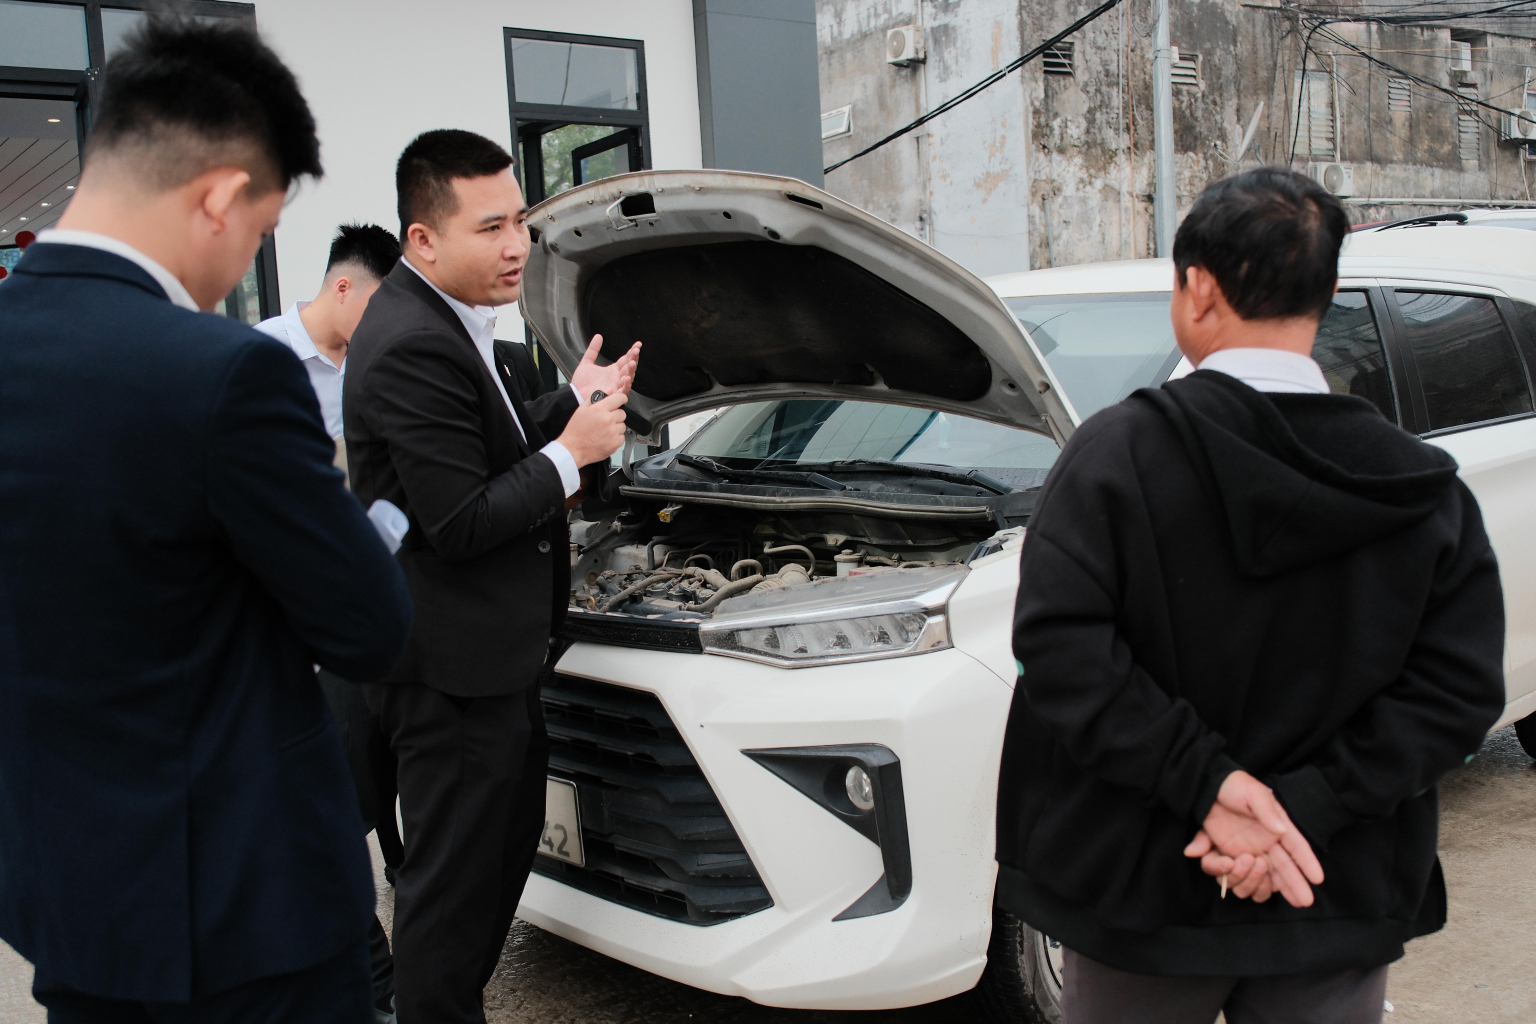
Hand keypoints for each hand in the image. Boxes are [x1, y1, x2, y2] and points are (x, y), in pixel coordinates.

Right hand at [556, 390, 628, 466]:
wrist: (572, 449)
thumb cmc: (575, 430)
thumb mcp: (582, 409)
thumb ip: (596, 398)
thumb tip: (610, 390)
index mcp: (600, 409)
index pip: (620, 398)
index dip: (621, 399)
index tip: (620, 401)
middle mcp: (608, 420)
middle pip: (622, 413)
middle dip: (616, 415)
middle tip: (605, 420)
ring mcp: (613, 432)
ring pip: (623, 425)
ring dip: (616, 427)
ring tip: (604, 431)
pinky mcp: (615, 443)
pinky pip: (622, 437)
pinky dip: (616, 438)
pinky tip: (605, 438)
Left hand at [569, 335, 640, 401]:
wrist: (575, 394)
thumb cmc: (582, 383)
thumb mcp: (587, 362)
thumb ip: (593, 349)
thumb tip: (598, 336)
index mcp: (613, 370)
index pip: (625, 359)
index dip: (632, 352)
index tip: (637, 344)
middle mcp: (616, 378)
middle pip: (629, 367)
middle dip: (634, 359)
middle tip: (636, 351)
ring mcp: (616, 386)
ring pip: (628, 378)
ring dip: (631, 370)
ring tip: (632, 363)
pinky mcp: (613, 395)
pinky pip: (622, 391)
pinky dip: (626, 385)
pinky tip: (627, 378)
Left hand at [1182, 771, 1324, 907]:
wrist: (1207, 786)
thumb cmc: (1235, 786)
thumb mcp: (1254, 793)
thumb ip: (1267, 811)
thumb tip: (1281, 829)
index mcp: (1276, 827)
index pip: (1296, 848)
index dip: (1307, 863)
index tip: (1318, 879)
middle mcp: (1264, 844)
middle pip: (1283, 868)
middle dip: (1294, 885)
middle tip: (1304, 902)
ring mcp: (1247, 851)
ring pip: (1259, 876)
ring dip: (1256, 878)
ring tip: (1250, 863)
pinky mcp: (1227, 855)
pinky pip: (1230, 873)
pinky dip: (1228, 874)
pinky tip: (1228, 866)